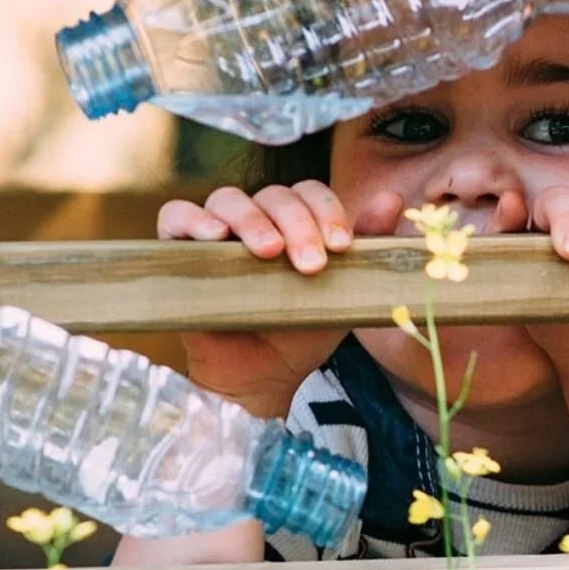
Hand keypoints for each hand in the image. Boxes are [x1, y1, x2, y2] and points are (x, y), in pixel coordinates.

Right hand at [158, 181, 403, 415]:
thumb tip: (393, 199)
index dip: (327, 210)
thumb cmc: (301, 330)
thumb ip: (367, 247)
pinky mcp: (178, 252)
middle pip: (274, 195)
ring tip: (268, 252)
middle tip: (311, 264)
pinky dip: (192, 218)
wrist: (264, 377)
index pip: (309, 192)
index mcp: (293, 221)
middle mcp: (255, 219)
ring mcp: (215, 233)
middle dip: (298, 224)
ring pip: (228, 198)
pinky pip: (175, 217)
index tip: (341, 246)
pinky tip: (215, 237)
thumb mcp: (342, 290)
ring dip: (253, 220)